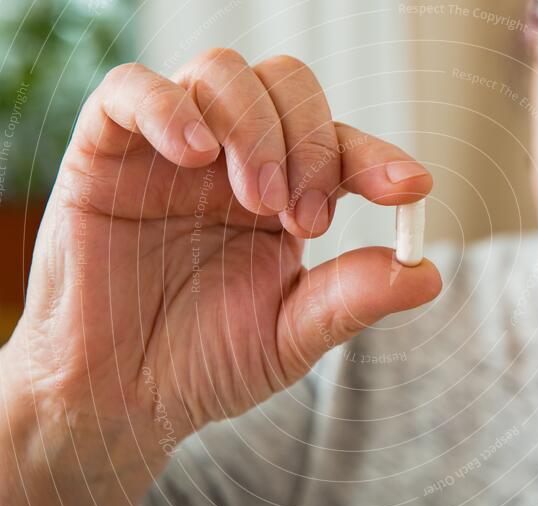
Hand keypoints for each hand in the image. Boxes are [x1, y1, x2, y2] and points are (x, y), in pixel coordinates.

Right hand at [1, 49, 439, 505]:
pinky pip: (133, 91)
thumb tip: (428, 274)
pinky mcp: (107, 150)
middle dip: (312, 145)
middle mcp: (233, 160)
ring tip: (257, 202)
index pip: (339, 146)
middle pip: (290, 87)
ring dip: (256, 129)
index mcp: (284, 195)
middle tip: (306, 221)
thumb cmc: (205, 363)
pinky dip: (168, 108)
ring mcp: (172, 149)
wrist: (120, 396)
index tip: (408, 188)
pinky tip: (194, 155)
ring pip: (226, 74)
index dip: (377, 158)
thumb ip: (353, 299)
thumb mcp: (290, 337)